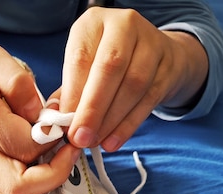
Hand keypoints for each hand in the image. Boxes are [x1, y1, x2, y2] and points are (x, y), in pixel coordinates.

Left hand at [56, 7, 208, 150]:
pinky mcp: (168, 67)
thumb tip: (54, 121)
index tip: (64, 125)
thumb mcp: (83, 68)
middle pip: (110, 68)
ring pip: (132, 85)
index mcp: (93, 22)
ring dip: (110, 120)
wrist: (155, 55)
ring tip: (94, 142)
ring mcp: (151, 44)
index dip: (72, 95)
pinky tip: (113, 141)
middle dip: (92, 109)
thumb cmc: (107, 65)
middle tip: (80, 138)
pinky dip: (128, 125)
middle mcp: (124, 26)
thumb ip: (69, 92)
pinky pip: (148, 100)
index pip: (81, 58)